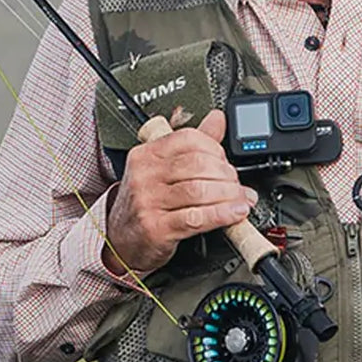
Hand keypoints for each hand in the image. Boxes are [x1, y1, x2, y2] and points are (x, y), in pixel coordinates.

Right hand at [102, 110, 256, 274]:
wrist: (121, 241)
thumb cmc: (145, 205)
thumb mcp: (162, 171)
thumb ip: (192, 145)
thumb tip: (217, 119)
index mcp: (147, 154)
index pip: (189, 139)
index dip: (216, 150)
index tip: (227, 163)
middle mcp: (144, 175)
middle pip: (198, 165)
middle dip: (227, 175)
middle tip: (238, 186)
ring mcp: (147, 201)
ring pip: (200, 191)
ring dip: (229, 196)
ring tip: (241, 200)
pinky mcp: (156, 228)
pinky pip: (197, 218)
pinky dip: (222, 215)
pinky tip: (234, 214)